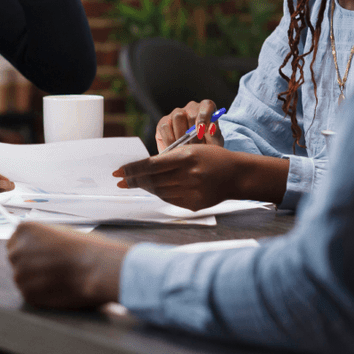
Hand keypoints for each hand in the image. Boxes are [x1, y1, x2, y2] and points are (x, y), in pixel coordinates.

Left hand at [7, 223, 126, 308]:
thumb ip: (43, 239)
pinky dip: (43, 293)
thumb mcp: (61, 232)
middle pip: (16, 259)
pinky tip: (59, 287)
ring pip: (23, 278)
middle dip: (30, 263)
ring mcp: (20, 274)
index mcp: (24, 230)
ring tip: (59, 277)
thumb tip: (39, 248)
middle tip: (51, 267)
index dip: (29, 248)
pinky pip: (31, 293)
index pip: (15, 240)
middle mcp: (17, 251)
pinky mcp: (28, 294)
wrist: (95, 268)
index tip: (41, 253)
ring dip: (36, 279)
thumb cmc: (86, 247)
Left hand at [113, 147, 287, 210]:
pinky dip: (160, 194)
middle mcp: (188, 175)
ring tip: (136, 184)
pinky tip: (155, 189)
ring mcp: (192, 192)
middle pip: (152, 180)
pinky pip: (170, 200)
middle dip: (134, 180)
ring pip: (159, 191)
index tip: (118, 172)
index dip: (132, 169)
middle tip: (120, 180)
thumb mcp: (191, 150)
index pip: (151, 165)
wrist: (236, 174)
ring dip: (146, 188)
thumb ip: (169, 159)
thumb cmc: (211, 158)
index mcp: (186, 157)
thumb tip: (142, 168)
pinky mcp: (194, 204)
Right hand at [155, 99, 223, 150]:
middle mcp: (191, 108)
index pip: (207, 106)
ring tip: (185, 148)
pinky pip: (165, 127)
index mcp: (206, 110)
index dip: (205, 116)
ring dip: (182, 135)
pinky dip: (170, 140)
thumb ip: (215, 136)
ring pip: (178, 117)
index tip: (203, 130)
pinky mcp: (163, 123)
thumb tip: (212, 128)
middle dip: (194, 133)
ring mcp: (176, 114)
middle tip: (195, 146)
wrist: (192, 156)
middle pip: (192, 114)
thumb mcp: (214, 143)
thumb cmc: (206, 146)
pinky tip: (174, 148)